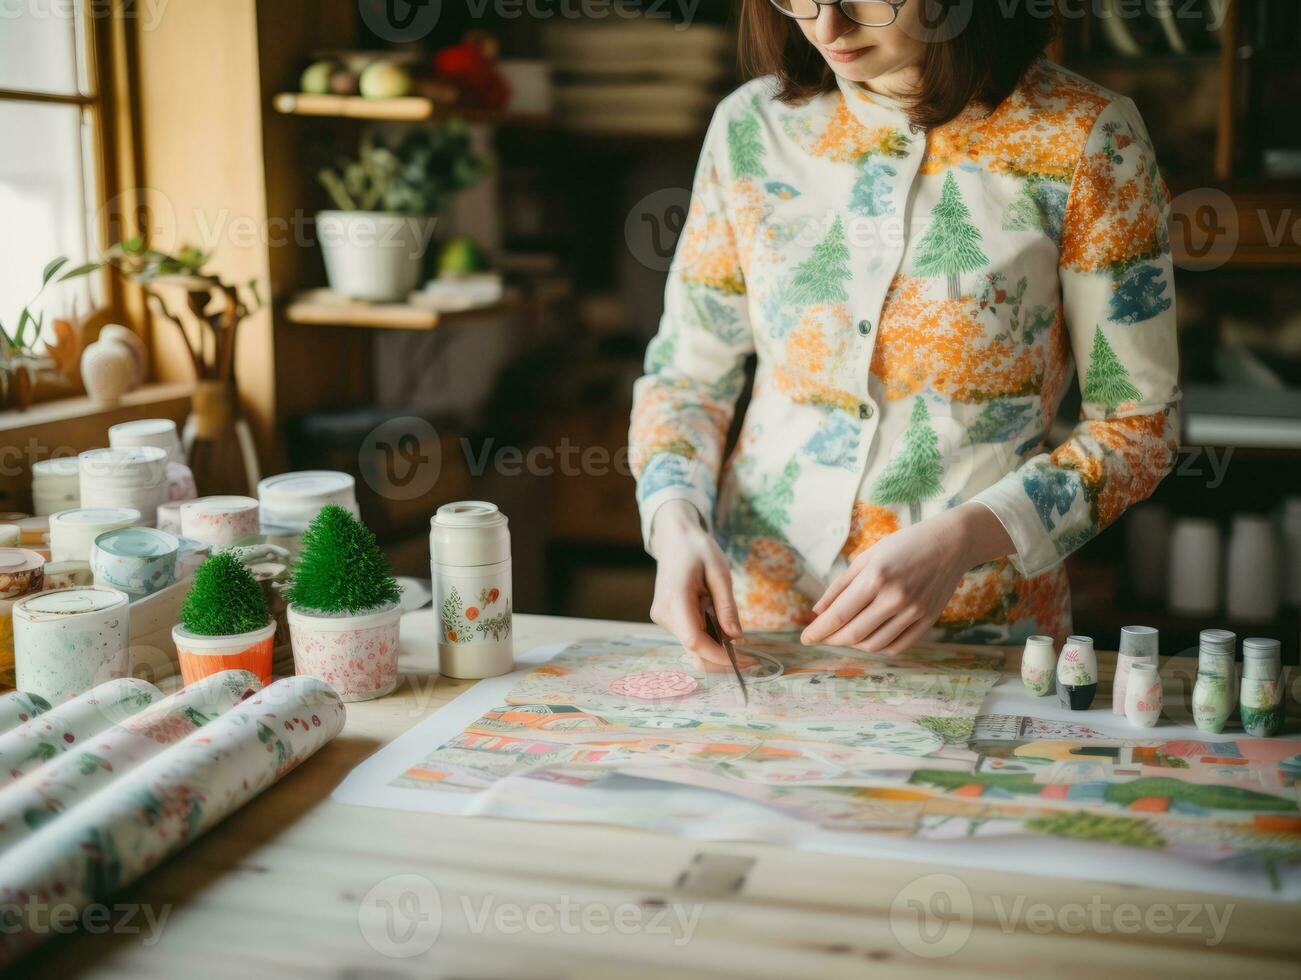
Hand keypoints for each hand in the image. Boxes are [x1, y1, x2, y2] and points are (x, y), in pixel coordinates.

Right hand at [649, 499, 757, 672]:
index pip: (694, 640)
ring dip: (716, 649)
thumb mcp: (719, 573)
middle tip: (751, 656)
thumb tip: (736, 638)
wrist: (674, 540)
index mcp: (676, 598)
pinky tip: (722, 627)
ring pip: (691, 648)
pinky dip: (708, 640)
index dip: (719, 655)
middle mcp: (665, 613)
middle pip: (693, 651)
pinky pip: (689, 637)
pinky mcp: (668, 619)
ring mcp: (664, 618)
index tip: (745, 659)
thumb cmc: (698, 550)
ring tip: (737, 636)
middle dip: (721, 659)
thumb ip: (726, 606)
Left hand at [800, 503, 1012, 655]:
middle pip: (854, 634)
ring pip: (874, 645)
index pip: (839, 615)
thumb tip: (818, 612)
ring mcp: (914, 612)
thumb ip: (841, 586)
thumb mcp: (867, 557)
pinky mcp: (928, 621)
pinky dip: (878, 648)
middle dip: (831, 639)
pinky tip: (868, 638)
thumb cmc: (903, 545)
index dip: (819, 631)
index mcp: (875, 577)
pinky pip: (897, 647)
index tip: (805, 638)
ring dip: (853, 645)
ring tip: (843, 635)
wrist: (950, 543)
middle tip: (821, 637)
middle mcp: (895, 597)